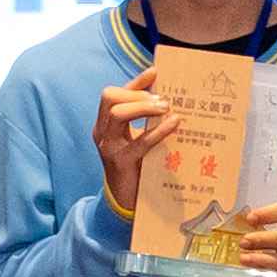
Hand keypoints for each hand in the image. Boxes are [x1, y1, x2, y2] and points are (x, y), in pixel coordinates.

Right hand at [90, 78, 170, 218]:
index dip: (134, 82)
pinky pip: (140, 142)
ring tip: (165, 107)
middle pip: (110, 97)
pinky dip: (158, 130)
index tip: (155, 72)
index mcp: (104, 125)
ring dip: (143, 106)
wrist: (124, 204)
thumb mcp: (135, 141)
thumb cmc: (135, 169)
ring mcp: (109, 147)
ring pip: (118, 113)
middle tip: (162, 99)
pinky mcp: (121, 163)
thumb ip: (145, 122)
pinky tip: (174, 124)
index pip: (113, 94)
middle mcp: (102, 133)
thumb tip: (168, 99)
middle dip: (137, 93)